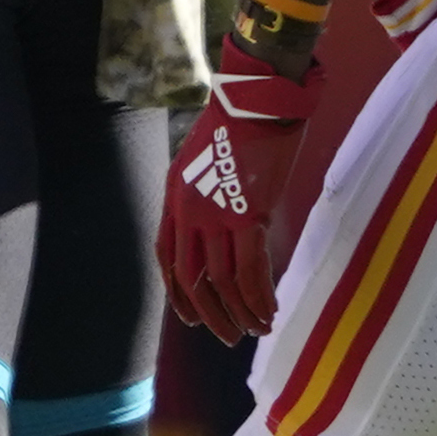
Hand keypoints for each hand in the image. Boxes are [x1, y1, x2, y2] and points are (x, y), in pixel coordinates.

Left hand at [157, 35, 319, 341]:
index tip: (192, 317)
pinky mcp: (248, 216)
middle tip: (228, 336)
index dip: (177, 292)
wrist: (260, 99)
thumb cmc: (240, 124)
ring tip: (257, 331)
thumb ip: (205, 196)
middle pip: (193, 277)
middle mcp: (189, 210)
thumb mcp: (205, 160)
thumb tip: (222, 228)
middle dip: (210, 313)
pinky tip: (269, 312)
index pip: (167, 257)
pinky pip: (250, 271)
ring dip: (240, 312)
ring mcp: (217, 214)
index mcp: (175, 197)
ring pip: (223, 281)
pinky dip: (259, 298)